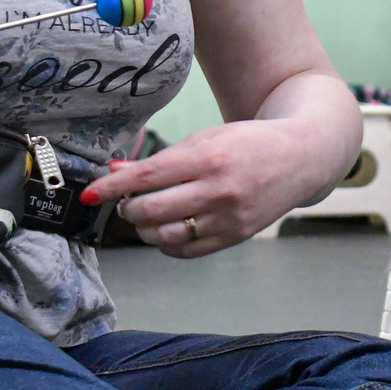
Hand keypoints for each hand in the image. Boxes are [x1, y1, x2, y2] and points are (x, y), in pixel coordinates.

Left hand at [83, 118, 344, 257]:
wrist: (301, 157)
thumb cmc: (249, 143)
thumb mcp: (206, 138)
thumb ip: (162, 157)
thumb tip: (116, 170)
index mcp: (209, 157)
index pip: (146, 176)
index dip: (111, 187)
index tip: (89, 194)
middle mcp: (219, 190)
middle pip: (151, 210)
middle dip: (128, 208)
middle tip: (127, 201)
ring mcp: (228, 217)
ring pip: (166, 236)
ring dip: (145, 229)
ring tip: (146, 215)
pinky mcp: (235, 236)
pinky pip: (186, 251)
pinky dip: (167, 244)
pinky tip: (167, 229)